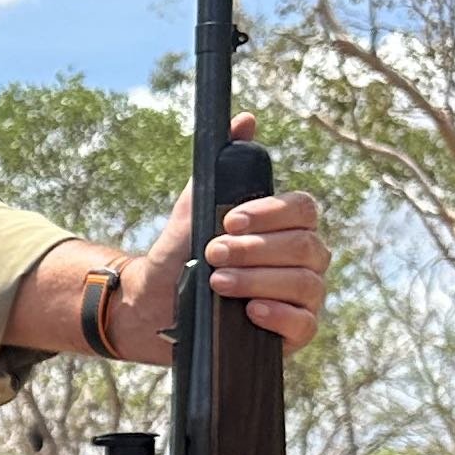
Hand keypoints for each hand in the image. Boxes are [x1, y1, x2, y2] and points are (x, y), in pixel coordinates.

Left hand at [136, 112, 330, 350]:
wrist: (149, 307)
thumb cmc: (178, 255)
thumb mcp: (193, 208)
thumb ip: (220, 167)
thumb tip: (245, 119)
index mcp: (286, 227)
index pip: (303, 209)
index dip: (270, 213)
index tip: (229, 220)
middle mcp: (302, 261)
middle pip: (305, 246)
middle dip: (255, 249)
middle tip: (211, 253)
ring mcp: (301, 298)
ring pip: (305, 283)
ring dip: (258, 279)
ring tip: (217, 281)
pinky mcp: (292, 335)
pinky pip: (304, 324)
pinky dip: (278, 315)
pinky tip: (250, 311)